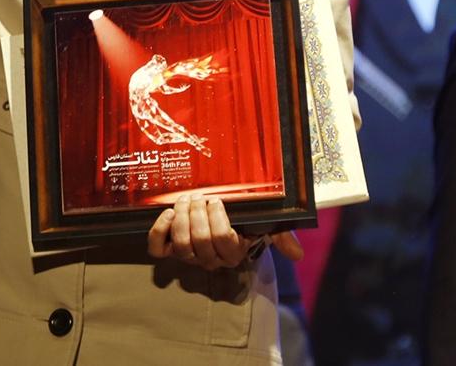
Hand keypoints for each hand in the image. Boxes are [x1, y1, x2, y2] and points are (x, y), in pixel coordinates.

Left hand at [146, 194, 302, 269]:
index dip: (217, 220)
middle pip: (199, 241)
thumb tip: (297, 253)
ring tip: (186, 200)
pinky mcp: (168, 250)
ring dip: (181, 218)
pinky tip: (168, 213)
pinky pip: (158, 248)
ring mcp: (188, 256)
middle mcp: (209, 259)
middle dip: (198, 214)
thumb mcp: (265, 226)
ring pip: (181, 245)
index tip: (218, 200)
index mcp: (232, 253)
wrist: (223, 222)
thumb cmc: (244, 223)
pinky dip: (160, 230)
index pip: (223, 241)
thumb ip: (281, 236)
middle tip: (200, 196)